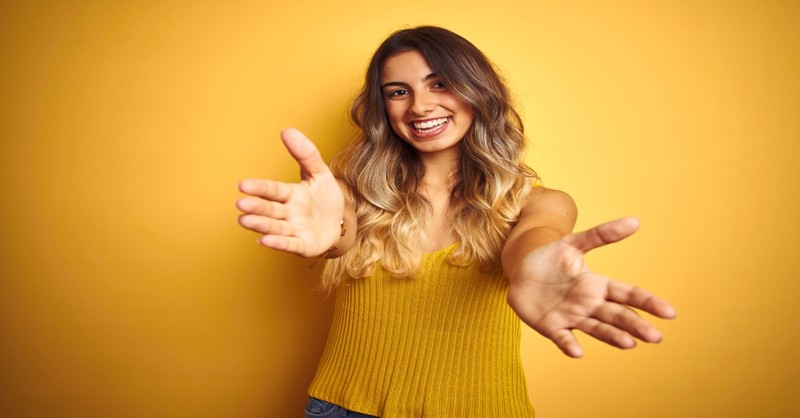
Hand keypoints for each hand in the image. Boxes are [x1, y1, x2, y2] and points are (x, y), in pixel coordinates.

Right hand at [236, 128, 344, 256]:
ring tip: (245, 220)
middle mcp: (289, 213)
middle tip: (241, 204)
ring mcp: (295, 230)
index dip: (260, 188)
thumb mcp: (320, 173)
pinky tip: (265, 240)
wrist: (341, 222)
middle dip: (257, 207)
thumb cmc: (325, 198)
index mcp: (291, 195)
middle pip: (271, 210)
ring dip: (262, 225)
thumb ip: (306, 153)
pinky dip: (279, 243)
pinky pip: (291, 244)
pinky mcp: (305, 246)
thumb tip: (286, 130)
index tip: (243, 185)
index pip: (273, 190)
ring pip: (276, 227)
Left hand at [507, 217, 675, 357]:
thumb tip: (635, 221)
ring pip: (596, 328)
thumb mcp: (573, 243)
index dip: (647, 302)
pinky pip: (562, 337)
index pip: (627, 294)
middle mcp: (589, 304)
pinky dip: (569, 345)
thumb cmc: (550, 258)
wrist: (520, 271)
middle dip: (635, 325)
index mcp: (597, 285)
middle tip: (655, 337)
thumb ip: (601, 235)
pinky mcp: (551, 326)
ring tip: (629, 343)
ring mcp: (571, 317)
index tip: (669, 312)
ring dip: (612, 337)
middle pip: (617, 315)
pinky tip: (578, 352)